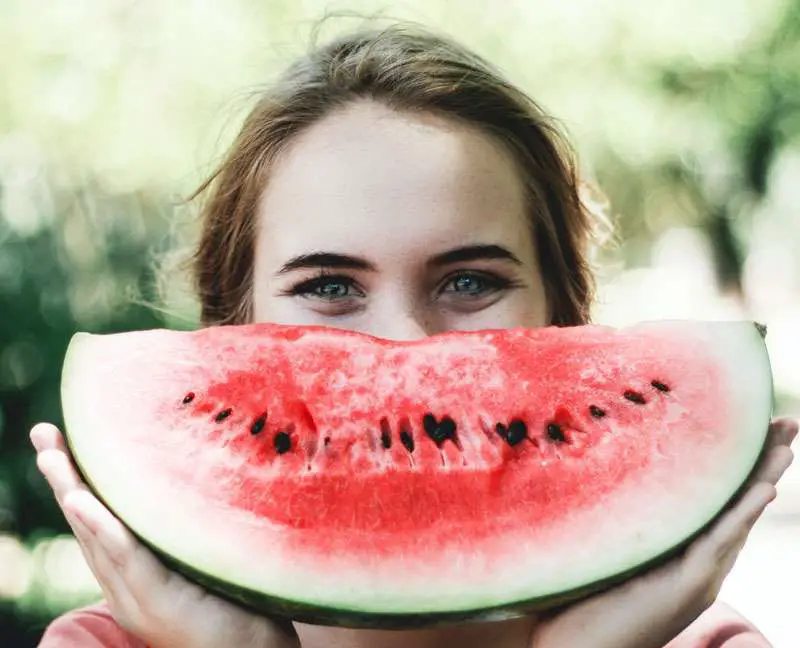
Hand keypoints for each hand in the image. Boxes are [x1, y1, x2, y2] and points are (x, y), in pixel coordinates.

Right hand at [31, 423, 299, 647]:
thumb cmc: (234, 603)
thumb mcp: (198, 557)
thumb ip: (183, 528)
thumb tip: (194, 471)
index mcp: (131, 572)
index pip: (97, 520)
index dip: (76, 480)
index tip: (60, 438)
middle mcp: (125, 583)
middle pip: (87, 523)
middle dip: (63, 477)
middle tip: (44, 432)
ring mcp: (137, 595)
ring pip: (97, 536)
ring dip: (72, 493)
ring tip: (51, 455)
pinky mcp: (159, 602)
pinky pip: (127, 559)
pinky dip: (102, 528)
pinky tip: (80, 500)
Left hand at [527, 417, 796, 647]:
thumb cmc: (580, 599)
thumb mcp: (606, 545)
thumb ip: (620, 514)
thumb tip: (603, 461)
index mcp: (682, 550)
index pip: (718, 498)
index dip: (739, 463)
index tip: (754, 424)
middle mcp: (699, 562)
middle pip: (738, 503)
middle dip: (764, 462)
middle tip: (787, 422)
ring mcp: (698, 576)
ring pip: (738, 519)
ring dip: (764, 479)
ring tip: (787, 445)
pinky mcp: (688, 587)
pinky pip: (720, 543)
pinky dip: (742, 514)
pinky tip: (764, 488)